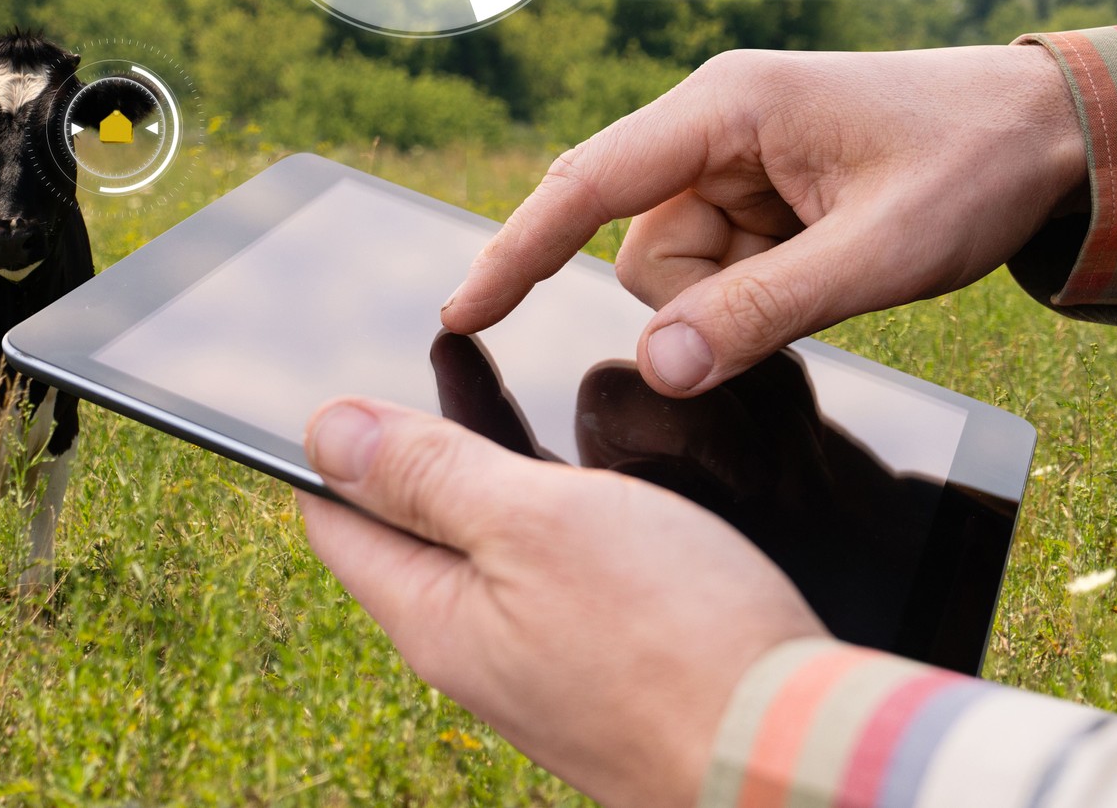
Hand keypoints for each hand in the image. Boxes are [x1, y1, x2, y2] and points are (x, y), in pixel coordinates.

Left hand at [297, 398, 826, 807]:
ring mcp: (538, 663)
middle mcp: (473, 651)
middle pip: (410, 531)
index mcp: (433, 618)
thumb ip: (429, 474)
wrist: (791, 751)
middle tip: (439, 366)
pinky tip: (586, 483)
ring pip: (485, 549)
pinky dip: (547, 513)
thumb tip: (325, 430)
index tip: (354, 379)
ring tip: (503, 396)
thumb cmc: (671, 638)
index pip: (336, 519)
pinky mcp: (601, 668)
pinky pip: (548, 575)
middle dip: (415, 448)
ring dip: (486, 472)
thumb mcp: (532, 522)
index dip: (337, 442)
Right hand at [441, 45, 1084, 395]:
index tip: (462, 312)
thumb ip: (763, 312)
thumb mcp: (878, 254)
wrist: (1054, 133)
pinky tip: (833, 260)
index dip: (518, 252)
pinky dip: (763, 287)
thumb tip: (657, 366)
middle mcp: (716, 123)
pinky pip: (723, 265)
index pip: (586, 184)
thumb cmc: (974, 168)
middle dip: (701, 298)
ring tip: (837, 264)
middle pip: (640, 248)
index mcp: (728, 107)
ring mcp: (738, 157)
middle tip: (808, 287)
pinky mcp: (762, 188)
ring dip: (740, 296)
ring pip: (679, 268)